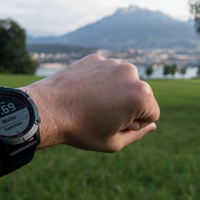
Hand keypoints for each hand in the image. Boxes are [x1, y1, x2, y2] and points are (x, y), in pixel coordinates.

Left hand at [23, 54, 159, 151]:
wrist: (47, 109)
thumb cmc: (81, 129)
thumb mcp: (113, 142)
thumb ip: (138, 134)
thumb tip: (152, 125)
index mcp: (141, 95)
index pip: (152, 113)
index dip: (135, 124)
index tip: (113, 125)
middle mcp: (130, 73)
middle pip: (140, 95)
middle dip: (127, 106)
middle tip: (101, 115)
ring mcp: (112, 62)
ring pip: (123, 82)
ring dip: (114, 92)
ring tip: (91, 103)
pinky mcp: (95, 58)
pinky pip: (106, 72)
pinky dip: (100, 81)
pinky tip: (84, 91)